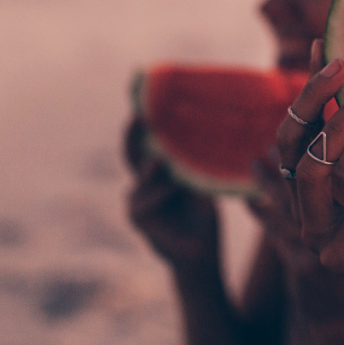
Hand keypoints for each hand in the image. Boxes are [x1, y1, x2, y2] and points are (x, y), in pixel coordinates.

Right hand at [125, 118, 220, 271]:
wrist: (200, 253)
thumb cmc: (203, 214)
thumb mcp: (203, 182)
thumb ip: (196, 161)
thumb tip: (211, 128)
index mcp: (157, 166)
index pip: (147, 137)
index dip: (143, 115)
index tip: (141, 91)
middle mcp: (142, 178)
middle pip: (132, 149)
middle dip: (134, 131)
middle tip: (140, 114)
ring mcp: (136, 196)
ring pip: (141, 173)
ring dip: (153, 164)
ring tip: (163, 156)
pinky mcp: (137, 215)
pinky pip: (146, 198)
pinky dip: (160, 190)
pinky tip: (173, 184)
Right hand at [274, 40, 343, 316]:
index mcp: (314, 183)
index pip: (300, 127)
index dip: (309, 88)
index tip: (323, 44)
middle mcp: (307, 205)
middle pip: (292, 142)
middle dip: (313, 99)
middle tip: (343, 64)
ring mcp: (318, 233)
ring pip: (311, 174)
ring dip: (337, 133)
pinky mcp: (342, 258)